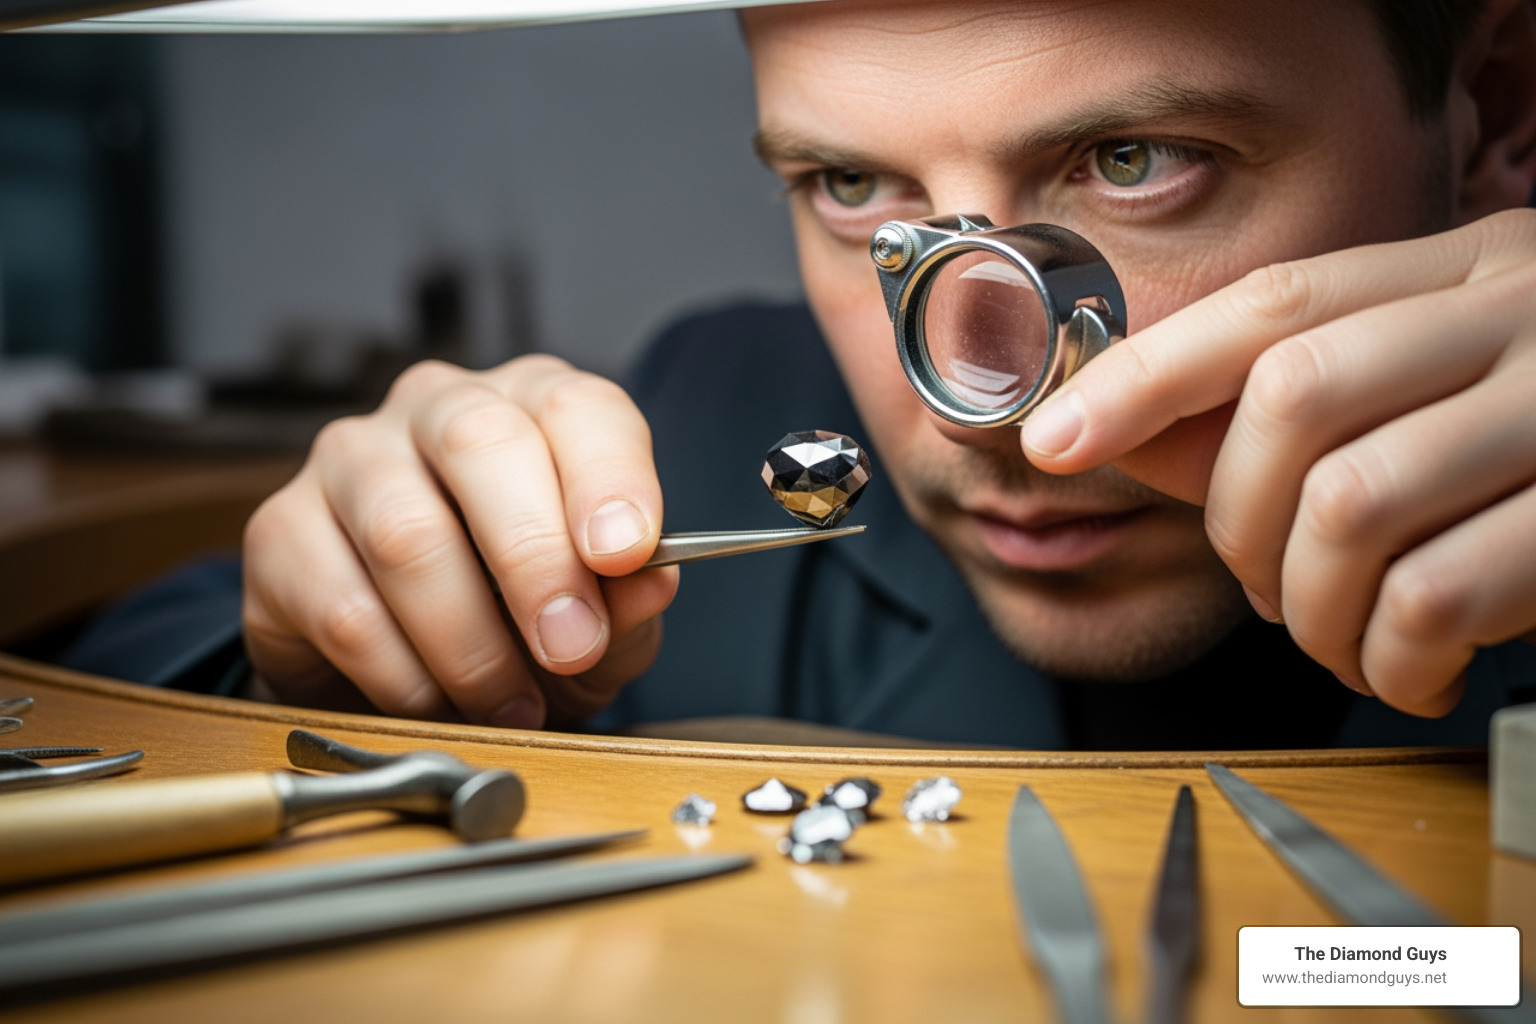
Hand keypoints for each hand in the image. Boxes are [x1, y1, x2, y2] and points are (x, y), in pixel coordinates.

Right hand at [242, 356, 678, 728]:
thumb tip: (649, 583)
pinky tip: (438, 704)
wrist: (411, 664)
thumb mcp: (602, 617)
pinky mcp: (280, 531)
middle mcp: (439, 409)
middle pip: (480, 446)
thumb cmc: (521, 613)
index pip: (578, 408)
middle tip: (568, 647)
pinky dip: (405, 678)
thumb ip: (628, 602)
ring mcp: (350, 460)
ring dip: (470, 642)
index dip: (607, 478)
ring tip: (511, 703)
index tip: (626, 555)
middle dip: (534, 560)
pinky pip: (345, 609)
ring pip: (406, 534)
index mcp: (534, 406)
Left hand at [1021, 209, 1535, 715]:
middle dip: (1236, 517)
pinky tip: (1401, 669)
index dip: (1142, 374)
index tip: (1052, 437)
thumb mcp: (1418, 392)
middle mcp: (1519, 316)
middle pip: (1297, 400)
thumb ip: (1269, 411)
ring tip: (1334, 636)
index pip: (1271, 305)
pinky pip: (1446, 593)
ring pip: (1357, 504)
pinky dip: (1390, 655)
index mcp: (1459, 272)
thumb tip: (1109, 433)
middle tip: (1259, 581)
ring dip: (1308, 603)